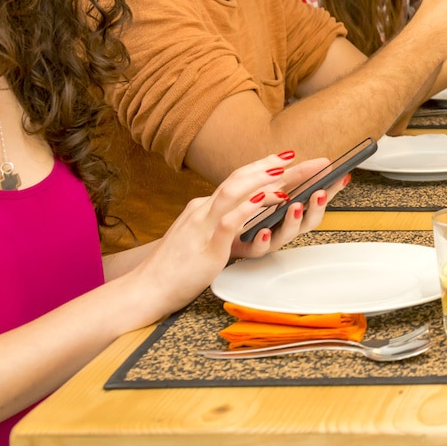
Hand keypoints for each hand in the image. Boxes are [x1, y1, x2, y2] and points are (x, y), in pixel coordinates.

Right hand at [134, 154, 336, 315]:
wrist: (145, 289)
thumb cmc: (174, 267)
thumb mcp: (197, 237)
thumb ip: (217, 223)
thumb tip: (241, 214)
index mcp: (203, 209)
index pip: (236, 179)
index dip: (262, 166)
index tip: (285, 156)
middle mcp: (204, 211)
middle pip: (240, 179)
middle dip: (273, 167)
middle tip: (301, 158)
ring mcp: (204, 226)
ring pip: (234, 192)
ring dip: (263, 180)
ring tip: (288, 171)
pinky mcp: (207, 247)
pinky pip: (229, 222)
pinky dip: (248, 208)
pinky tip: (266, 200)